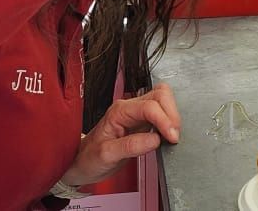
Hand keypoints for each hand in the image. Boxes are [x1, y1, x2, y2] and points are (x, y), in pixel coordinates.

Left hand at [62, 83, 182, 185]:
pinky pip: (162, 113)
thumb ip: (130, 146)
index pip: (149, 106)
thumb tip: (155, 139)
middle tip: (174, 135)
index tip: (171, 137)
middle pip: (160, 95)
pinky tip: (168, 135)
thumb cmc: (90, 158)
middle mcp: (129, 108)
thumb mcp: (106, 155)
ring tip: (172, 136)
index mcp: (119, 112)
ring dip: (173, 116)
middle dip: (172, 114)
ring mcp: (137, 114)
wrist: (83, 162)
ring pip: (163, 100)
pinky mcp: (143, 122)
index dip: (164, 120)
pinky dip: (170, 121)